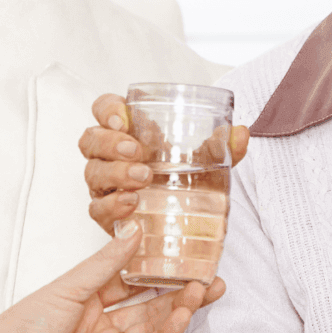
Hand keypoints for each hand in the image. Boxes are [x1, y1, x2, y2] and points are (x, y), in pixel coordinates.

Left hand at [0, 220, 225, 332]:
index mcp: (84, 297)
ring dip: (178, 310)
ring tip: (204, 290)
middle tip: (210, 277)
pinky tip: (182, 316)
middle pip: (147, 304)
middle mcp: (98, 322)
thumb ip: (107, 263)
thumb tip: (135, 230)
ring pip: (151, 327)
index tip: (183, 254)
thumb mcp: (70, 285)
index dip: (156, 268)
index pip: (129, 279)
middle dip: (178, 291)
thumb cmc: (25, 324)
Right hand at [79, 93, 250, 234]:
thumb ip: (222, 147)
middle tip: (137, 151)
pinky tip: (132, 204)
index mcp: (128, 132)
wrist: (183, 223)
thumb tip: (241, 132)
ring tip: (143, 178)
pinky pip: (97, 209)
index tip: (124, 118)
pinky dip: (112, 205)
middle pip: (91, 139)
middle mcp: (109, 156)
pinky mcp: (107, 214)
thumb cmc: (186, 181)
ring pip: (92, 173)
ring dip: (115, 173)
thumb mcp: (206, 161)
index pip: (104, 109)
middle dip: (109, 143)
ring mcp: (105, 185)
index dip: (107, 109)